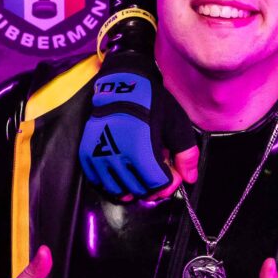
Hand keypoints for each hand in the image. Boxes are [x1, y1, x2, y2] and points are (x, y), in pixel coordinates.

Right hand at [78, 24, 177, 200]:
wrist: (122, 86)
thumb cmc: (152, 103)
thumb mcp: (176, 125)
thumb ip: (186, 154)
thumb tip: (189, 178)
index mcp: (142, 152)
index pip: (158, 185)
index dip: (169, 183)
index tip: (172, 173)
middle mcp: (118, 158)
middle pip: (140, 190)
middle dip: (153, 186)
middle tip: (157, 171)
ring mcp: (100, 157)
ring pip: (119, 191)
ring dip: (133, 188)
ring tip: (140, 174)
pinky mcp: (87, 154)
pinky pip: (99, 182)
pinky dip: (112, 183)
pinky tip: (122, 173)